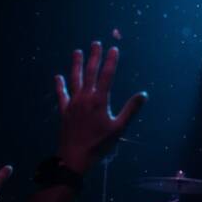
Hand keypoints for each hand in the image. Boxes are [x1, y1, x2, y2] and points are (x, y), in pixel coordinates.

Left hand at [54, 41, 147, 172]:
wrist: (74, 158)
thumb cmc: (99, 144)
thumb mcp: (119, 128)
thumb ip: (131, 110)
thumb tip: (143, 95)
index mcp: (99, 101)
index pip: (107, 76)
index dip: (111, 61)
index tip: (114, 49)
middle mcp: (85, 98)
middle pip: (90, 73)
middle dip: (94, 57)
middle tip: (96, 43)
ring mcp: (73, 103)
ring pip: (75, 79)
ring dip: (76, 65)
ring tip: (77, 52)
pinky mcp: (64, 111)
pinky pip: (61, 95)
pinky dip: (60, 85)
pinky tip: (58, 77)